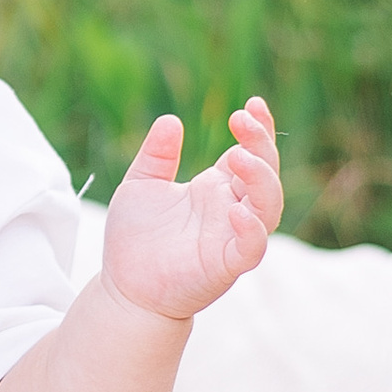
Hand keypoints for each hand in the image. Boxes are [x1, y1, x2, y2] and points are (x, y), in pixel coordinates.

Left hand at [101, 99, 281, 326]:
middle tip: (241, 120)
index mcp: (216, 188)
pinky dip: (251, 230)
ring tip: (240, 156)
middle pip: (266, 175)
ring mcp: (232, 238)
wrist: (123, 286)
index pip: (251, 154)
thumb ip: (156, 155)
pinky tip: (236, 210)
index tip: (251, 105)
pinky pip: (251, 248)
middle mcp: (231, 210)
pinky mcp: (226, 266)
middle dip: (261, 145)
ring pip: (268, 209)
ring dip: (262, 180)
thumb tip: (171, 120)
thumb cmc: (134, 237)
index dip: (258, 130)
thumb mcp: (140, 185)